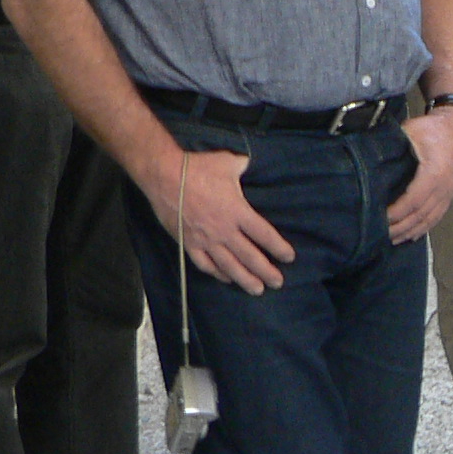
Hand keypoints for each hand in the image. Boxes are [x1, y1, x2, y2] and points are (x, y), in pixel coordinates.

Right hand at [157, 150, 293, 294]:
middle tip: (277, 283)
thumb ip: (243, 167)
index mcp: (238, 211)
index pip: (265, 235)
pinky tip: (226, 278)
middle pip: (250, 256)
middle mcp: (224, 230)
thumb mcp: (228, 163)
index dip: (278, 248)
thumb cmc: (198, 168)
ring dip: (245, 279)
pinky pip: (205, 264)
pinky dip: (217, 273)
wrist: (164, 175)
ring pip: (229, 266)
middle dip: (266, 272)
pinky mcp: (188, 243)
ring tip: (257, 290)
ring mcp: (205, 239)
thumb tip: (249, 163)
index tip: (288, 257)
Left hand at [387, 105, 452, 244]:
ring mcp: (448, 192)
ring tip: (393, 240)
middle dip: (400, 227)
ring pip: (429, 219)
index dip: (397, 213)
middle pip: (421, 215)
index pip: (413, 200)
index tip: (380, 219)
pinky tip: (412, 235)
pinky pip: (437, 216)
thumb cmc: (432, 128)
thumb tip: (368, 158)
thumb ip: (393, 146)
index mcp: (434, 173)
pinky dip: (424, 228)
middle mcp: (443, 187)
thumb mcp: (410, 132)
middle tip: (381, 235)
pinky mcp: (450, 194)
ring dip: (411, 231)